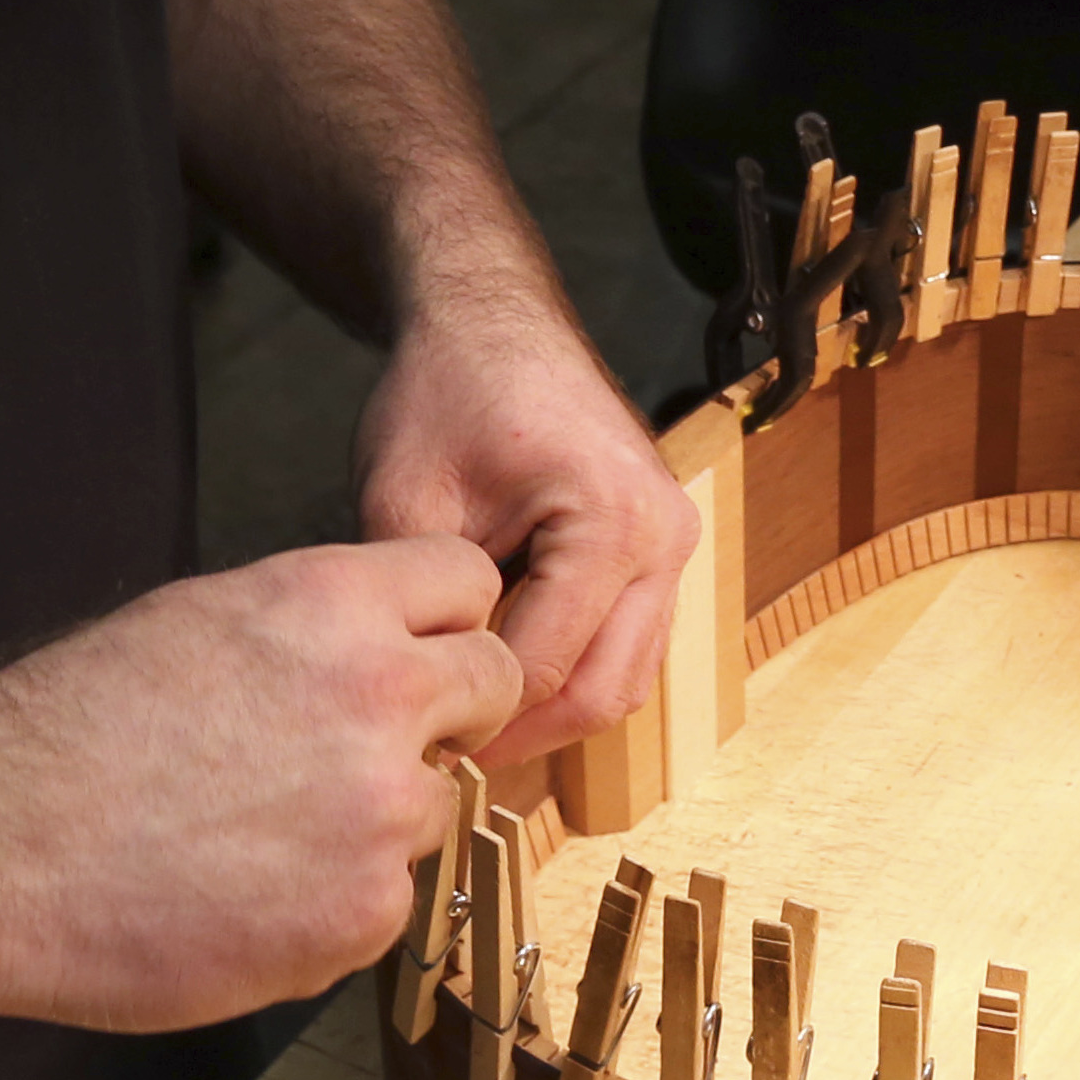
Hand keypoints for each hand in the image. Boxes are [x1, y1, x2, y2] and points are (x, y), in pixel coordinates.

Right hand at [0, 539, 519, 1029]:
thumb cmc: (64, 743)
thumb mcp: (199, 625)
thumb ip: (319, 627)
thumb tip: (388, 640)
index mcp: (330, 605)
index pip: (468, 580)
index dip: (447, 622)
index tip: (426, 651)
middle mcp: (379, 693)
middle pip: (494, 684)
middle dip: (451, 712)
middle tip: (371, 746)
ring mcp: (382, 807)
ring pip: (438, 801)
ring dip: (380, 818)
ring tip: (266, 833)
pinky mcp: (366, 908)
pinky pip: (391, 896)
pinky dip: (336, 901)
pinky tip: (252, 893)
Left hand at [357, 284, 695, 766]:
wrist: (494, 322)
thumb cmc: (452, 388)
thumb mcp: (407, 499)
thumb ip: (422, 606)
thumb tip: (414, 699)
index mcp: (613, 523)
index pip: (549, 664)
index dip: (478, 714)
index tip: (412, 742)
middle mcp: (664, 539)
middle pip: (610, 689)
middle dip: (527, 734)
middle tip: (445, 758)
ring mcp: (673, 544)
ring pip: (629, 675)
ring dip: (555, 710)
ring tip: (472, 726)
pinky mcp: (656, 549)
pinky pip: (627, 641)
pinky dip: (573, 671)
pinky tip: (504, 678)